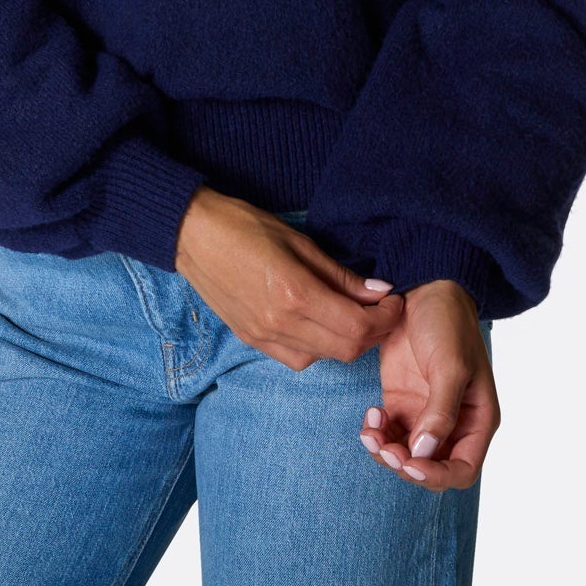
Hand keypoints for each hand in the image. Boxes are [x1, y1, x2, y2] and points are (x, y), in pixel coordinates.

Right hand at [174, 186, 405, 368]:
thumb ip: (340, 274)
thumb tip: (378, 292)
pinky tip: (318, 324)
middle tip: (380, 311)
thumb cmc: (244, 226)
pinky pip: (296, 358)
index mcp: (294, 293)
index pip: (357, 326)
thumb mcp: (299, 241)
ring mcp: (262, 336)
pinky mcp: (250, 340)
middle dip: (373, 334)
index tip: (394, 302)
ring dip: (345, 342)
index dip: (385, 319)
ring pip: (323, 359)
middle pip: (346, 350)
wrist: (191, 235)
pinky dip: (318, 348)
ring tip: (350, 314)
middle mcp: (280, 323)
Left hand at [357, 280, 498, 489]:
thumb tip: (424, 453)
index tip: (410, 463)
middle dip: (405, 465)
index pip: (462, 469)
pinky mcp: (400, 401)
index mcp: (477, 419)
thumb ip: (440, 412)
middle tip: (383, 446)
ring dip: (385, 452)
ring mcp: (424, 413)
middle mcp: (453, 423)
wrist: (424, 289)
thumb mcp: (451, 365)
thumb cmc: (448, 323)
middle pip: (430, 467)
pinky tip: (371, 415)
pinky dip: (376, 433)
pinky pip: (388, 433)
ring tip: (370, 430)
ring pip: (405, 454)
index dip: (436, 475)